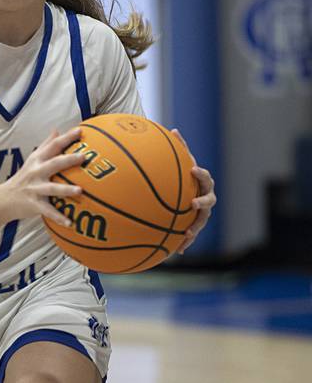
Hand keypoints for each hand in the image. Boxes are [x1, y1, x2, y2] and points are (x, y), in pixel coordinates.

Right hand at [5, 128, 84, 224]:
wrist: (4, 199)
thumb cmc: (23, 178)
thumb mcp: (32, 159)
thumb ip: (46, 145)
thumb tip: (57, 130)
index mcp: (38, 160)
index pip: (53, 146)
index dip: (66, 138)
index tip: (80, 131)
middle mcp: (36, 172)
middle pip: (54, 163)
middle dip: (68, 160)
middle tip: (83, 157)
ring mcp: (35, 188)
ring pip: (52, 188)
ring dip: (66, 190)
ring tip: (80, 191)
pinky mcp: (34, 204)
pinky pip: (48, 211)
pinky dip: (58, 217)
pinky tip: (70, 223)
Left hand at [171, 129, 216, 253]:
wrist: (184, 195)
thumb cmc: (182, 176)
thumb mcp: (180, 163)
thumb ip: (179, 149)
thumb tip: (174, 130)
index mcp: (201, 183)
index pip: (205, 177)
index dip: (201, 174)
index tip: (193, 169)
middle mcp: (205, 198)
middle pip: (209, 201)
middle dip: (202, 202)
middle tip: (193, 203)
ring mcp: (202, 214)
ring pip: (201, 222)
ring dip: (195, 227)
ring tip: (187, 233)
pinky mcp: (194, 226)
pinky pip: (190, 236)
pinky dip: (185, 243)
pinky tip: (178, 252)